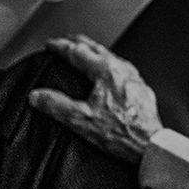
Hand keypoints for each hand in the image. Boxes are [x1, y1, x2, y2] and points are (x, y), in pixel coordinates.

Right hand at [27, 35, 160, 164]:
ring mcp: (134, 77)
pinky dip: (106, 64)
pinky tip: (106, 73)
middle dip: (76, 43)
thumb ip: (55, 105)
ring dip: (92, 51)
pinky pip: (121, 68)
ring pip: (109, 55)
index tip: (50, 45)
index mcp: (106, 71)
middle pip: (95, 47)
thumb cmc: (122, 134)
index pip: (77, 51)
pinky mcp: (141, 88)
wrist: (150, 146)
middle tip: (64, 42)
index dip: (60, 46)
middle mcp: (122, 69)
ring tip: (83, 53)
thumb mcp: (81, 120)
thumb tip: (37, 96)